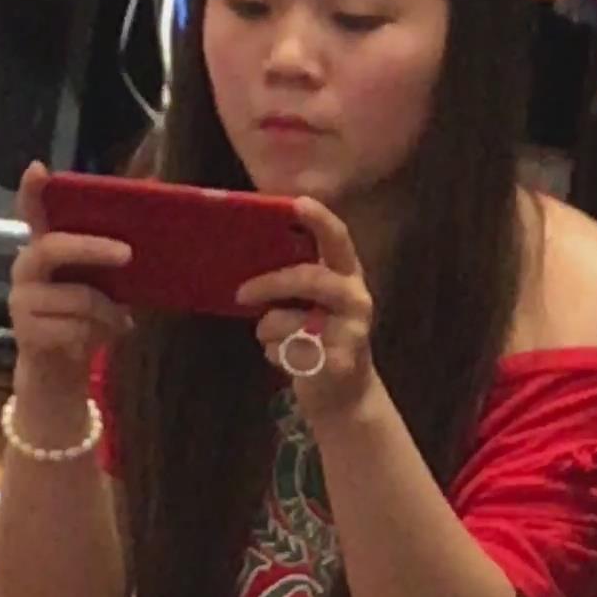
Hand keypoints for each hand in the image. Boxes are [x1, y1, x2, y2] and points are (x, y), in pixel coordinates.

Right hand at [9, 166, 132, 417]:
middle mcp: (25, 268)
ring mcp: (21, 301)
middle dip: (92, 248)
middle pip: (52, 247)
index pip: (32, 211)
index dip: (32, 190)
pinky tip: (98, 340)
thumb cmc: (84, 317)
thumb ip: (113, 254)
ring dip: (108, 312)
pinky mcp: (26, 333)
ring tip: (119, 321)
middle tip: (128, 253)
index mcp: (44, 247)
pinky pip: (75, 329)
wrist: (59, 373)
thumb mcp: (103, 283)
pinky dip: (98, 336)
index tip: (37, 169)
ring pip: (77, 297)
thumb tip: (153, 207)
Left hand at [236, 196, 376, 423]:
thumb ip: (293, 277)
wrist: (343, 393)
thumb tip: (248, 250)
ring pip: (290, 320)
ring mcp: (352, 331)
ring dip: (267, 329)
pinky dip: (275, 354)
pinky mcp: (339, 362)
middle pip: (310, 278)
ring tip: (269, 335)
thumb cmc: (317, 335)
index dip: (318, 219)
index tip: (295, 203)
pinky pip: (289, 352)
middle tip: (240, 293)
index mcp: (346, 273)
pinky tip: (285, 357)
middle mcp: (356, 297)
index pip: (337, 238)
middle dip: (270, 283)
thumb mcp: (311, 300)